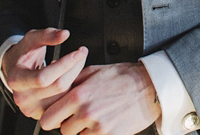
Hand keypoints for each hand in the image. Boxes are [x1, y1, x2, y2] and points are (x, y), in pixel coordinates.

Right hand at [2, 28, 87, 119]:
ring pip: (64, 96)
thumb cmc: (24, 53)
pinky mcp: (42, 115)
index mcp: (16, 80)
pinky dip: (72, 90)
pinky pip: (64, 105)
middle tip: (82, 53)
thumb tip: (65, 34)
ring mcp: (32, 110)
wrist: (16, 70)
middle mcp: (22, 98)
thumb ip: (47, 34)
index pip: (44, 77)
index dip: (65, 64)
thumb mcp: (32, 39)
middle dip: (75, 68)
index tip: (79, 52)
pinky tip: (71, 77)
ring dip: (76, 78)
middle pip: (58, 87)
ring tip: (76, 64)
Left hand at [38, 62, 160, 134]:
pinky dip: (97, 134)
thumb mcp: (95, 71)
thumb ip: (72, 81)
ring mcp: (98, 127)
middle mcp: (86, 112)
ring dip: (84, 131)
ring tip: (97, 118)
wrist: (151, 86)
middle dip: (70, 124)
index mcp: (78, 95)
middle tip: (82, 116)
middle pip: (63, 131)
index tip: (59, 116)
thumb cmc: (125, 77)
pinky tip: (106, 124)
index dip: (53, 117)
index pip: (48, 119)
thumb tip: (57, 88)